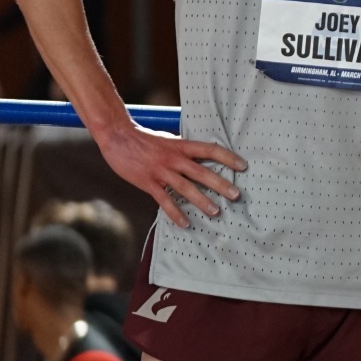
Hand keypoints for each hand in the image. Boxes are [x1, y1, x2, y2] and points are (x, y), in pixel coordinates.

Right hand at [94, 123, 244, 227]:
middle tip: (236, 195)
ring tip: (216, 212)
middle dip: (221, 184)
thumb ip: (184, 150)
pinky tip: (186, 223)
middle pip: (202, 172)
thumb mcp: (169, 140)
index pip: (210, 150)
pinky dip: (176, 213)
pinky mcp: (148, 183)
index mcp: (181, 145)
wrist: (117, 137)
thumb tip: (203, 158)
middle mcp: (174, 158)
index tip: (243, 166)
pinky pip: (165, 200)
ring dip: (202, 201)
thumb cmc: (145, 139)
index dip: (228, 157)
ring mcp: (161, 172)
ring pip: (186, 188)